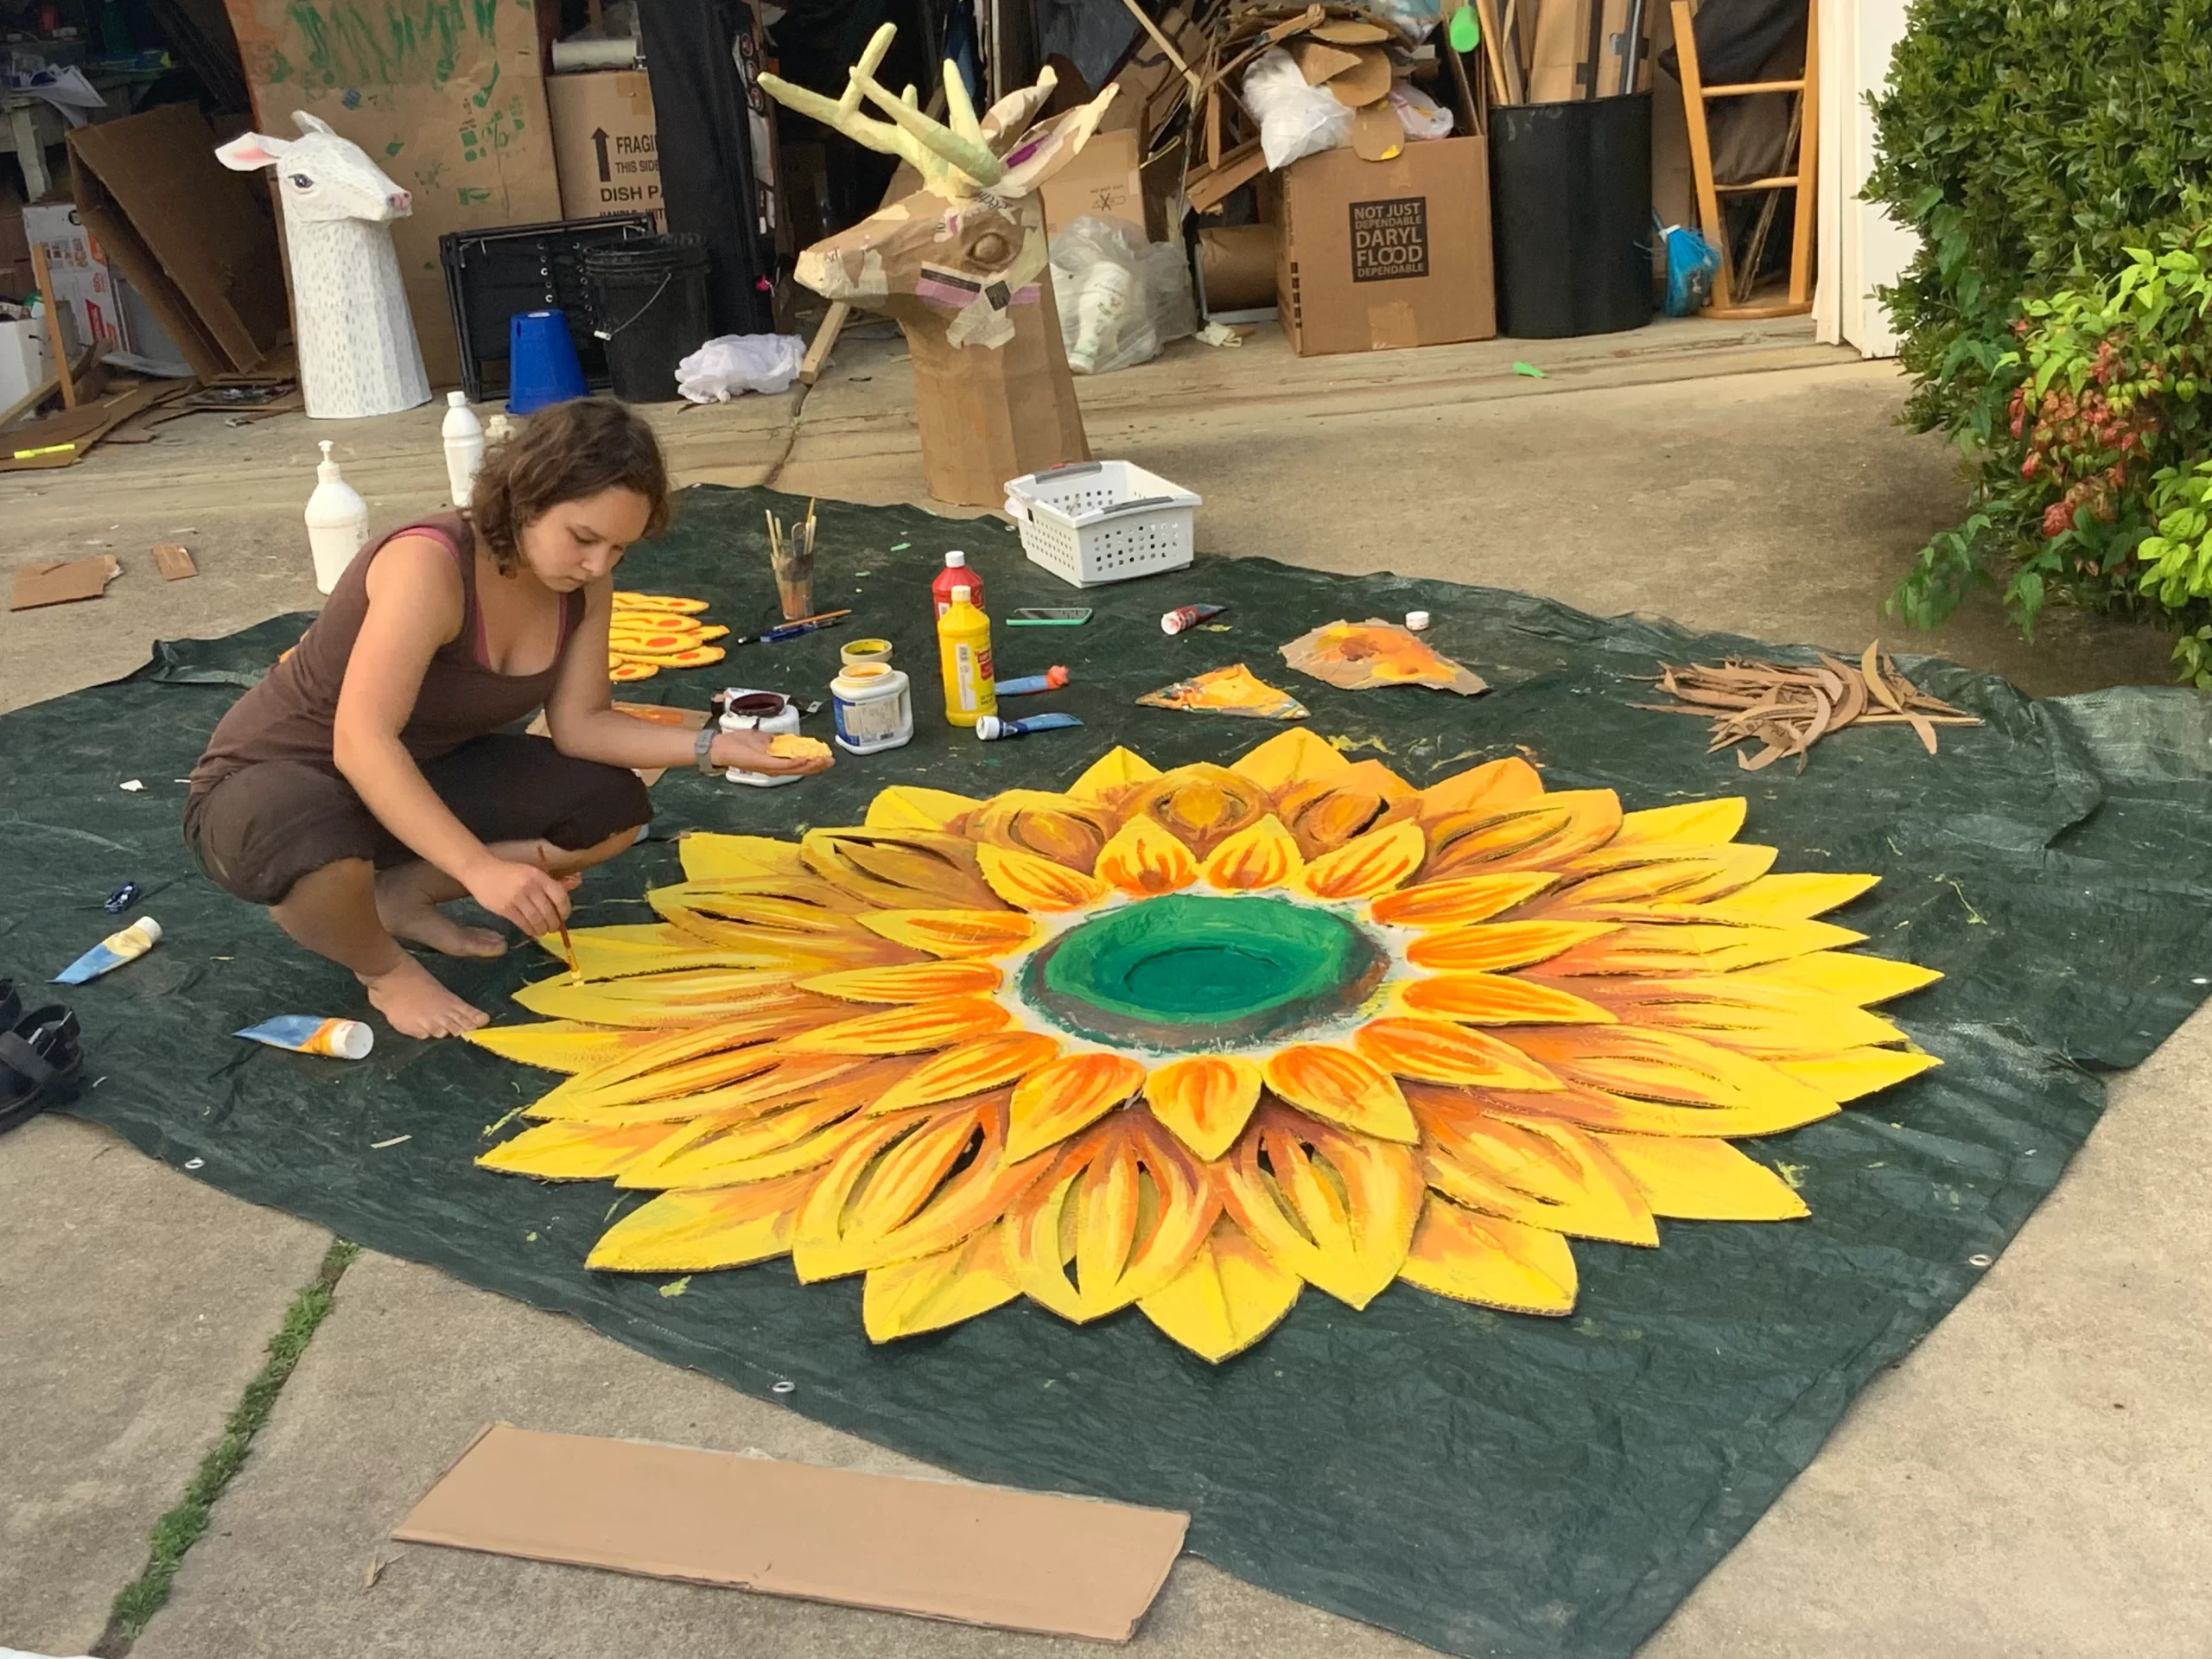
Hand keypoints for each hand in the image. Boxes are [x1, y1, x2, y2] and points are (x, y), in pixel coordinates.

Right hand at [465, 856, 575, 937]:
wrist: (482, 871)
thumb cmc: (510, 873)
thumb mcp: (531, 872)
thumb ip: (550, 882)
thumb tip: (576, 884)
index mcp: (539, 876)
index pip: (560, 896)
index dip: (565, 910)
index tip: (564, 916)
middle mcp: (530, 886)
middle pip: (549, 912)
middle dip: (554, 924)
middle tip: (553, 928)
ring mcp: (517, 898)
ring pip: (537, 920)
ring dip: (543, 929)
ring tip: (543, 931)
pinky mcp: (505, 908)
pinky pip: (523, 924)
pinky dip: (530, 930)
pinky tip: (532, 931)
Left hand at [711, 729, 834, 775]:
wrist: (721, 748)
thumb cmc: (737, 743)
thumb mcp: (761, 739)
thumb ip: (775, 741)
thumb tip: (786, 739)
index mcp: (775, 762)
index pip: (799, 764)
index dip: (814, 761)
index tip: (826, 756)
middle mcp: (775, 768)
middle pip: (801, 769)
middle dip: (817, 765)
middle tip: (831, 761)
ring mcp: (770, 767)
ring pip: (796, 769)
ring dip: (811, 764)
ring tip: (823, 760)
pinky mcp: (764, 764)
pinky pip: (783, 765)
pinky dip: (795, 762)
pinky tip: (805, 759)